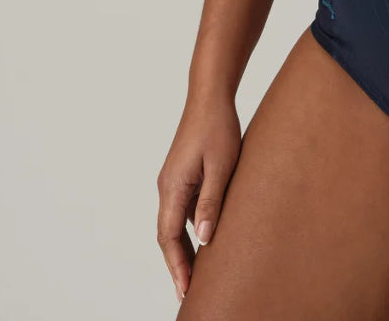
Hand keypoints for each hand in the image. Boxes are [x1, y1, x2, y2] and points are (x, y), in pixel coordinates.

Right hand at [156, 95, 241, 302]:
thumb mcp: (221, 166)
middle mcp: (167, 187)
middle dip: (178, 264)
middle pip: (167, 235)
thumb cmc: (218, 128)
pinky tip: (206, 238)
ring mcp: (174, 180)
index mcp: (172, 187)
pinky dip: (190, 228)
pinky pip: (183, 209)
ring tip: (198, 274)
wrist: (210, 96)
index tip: (185, 290)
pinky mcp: (183, 174)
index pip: (168, 238)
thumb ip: (212, 202)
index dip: (176, 266)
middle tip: (190, 292)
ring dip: (184, 248)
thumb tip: (203, 239)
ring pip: (175, 223)